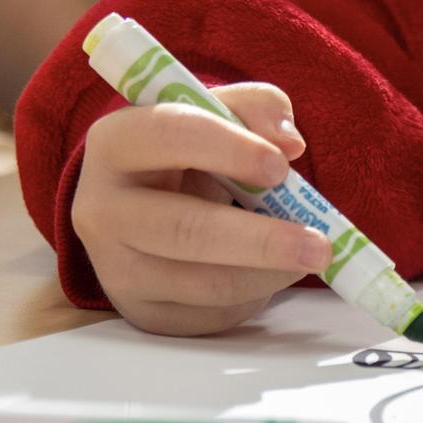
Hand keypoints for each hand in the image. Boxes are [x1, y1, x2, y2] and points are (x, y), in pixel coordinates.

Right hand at [70, 83, 334, 336]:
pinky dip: (254, 295)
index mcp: (116, 142)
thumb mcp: (217, 113)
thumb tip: (290, 141)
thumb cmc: (189, 152)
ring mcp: (115, 269)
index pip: (170, 136)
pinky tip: (271, 272)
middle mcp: (102, 209)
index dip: (230, 149)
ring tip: (311, 257)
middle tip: (320, 245)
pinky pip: (210, 313)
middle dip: (261, 240)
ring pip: (203, 283)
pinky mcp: (141, 312)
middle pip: (184, 230)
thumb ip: (256, 108)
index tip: (282, 166)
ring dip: (269, 273)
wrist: (147, 204)